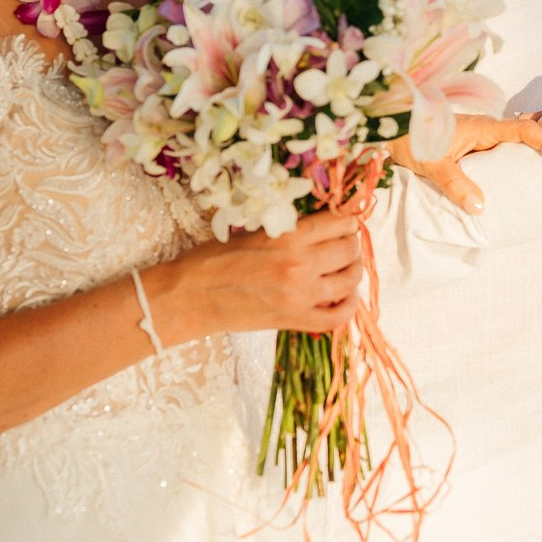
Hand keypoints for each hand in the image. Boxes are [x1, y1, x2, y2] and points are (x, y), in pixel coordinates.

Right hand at [156, 212, 365, 337]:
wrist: (189, 297)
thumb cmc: (213, 259)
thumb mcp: (254, 231)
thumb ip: (290, 229)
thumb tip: (323, 226)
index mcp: (289, 237)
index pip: (340, 222)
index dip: (345, 221)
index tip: (342, 223)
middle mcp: (300, 265)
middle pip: (350, 249)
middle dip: (350, 243)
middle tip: (342, 243)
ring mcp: (300, 295)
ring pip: (350, 279)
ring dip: (352, 270)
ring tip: (344, 266)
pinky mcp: (295, 321)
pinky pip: (338, 316)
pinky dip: (348, 305)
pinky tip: (344, 296)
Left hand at [391, 113, 541, 212]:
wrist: (389, 126)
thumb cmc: (411, 134)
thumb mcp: (433, 162)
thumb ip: (456, 183)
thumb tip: (480, 206)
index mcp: (483, 128)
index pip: (525, 130)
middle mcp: (485, 132)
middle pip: (525, 140)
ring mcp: (478, 140)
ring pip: (510, 151)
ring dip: (526, 164)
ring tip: (541, 186)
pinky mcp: (470, 150)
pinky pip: (496, 159)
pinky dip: (507, 171)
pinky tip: (508, 189)